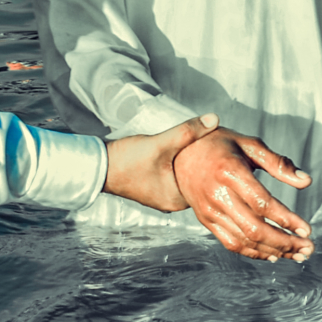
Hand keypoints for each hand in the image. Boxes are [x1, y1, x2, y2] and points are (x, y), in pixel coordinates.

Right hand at [99, 113, 214, 212]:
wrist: (97, 166)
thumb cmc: (127, 160)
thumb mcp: (162, 143)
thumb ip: (188, 131)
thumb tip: (214, 119)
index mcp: (178, 200)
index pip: (209, 186)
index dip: (217, 168)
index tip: (224, 150)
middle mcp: (171, 202)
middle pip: (198, 182)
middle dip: (205, 164)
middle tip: (215, 144)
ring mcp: (162, 195)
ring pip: (186, 178)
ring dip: (191, 163)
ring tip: (202, 144)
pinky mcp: (153, 187)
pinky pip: (174, 176)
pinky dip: (180, 164)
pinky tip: (183, 150)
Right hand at [172, 126, 315, 260]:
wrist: (181, 154)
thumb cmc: (220, 145)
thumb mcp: (250, 145)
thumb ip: (278, 163)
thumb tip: (306, 181)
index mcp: (230, 172)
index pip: (262, 203)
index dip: (286, 219)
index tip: (307, 230)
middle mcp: (218, 195)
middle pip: (254, 228)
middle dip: (285, 242)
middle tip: (307, 248)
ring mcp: (210, 211)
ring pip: (244, 240)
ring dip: (274, 251)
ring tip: (297, 254)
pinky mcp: (206, 221)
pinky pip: (231, 243)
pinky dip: (254, 252)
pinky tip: (274, 255)